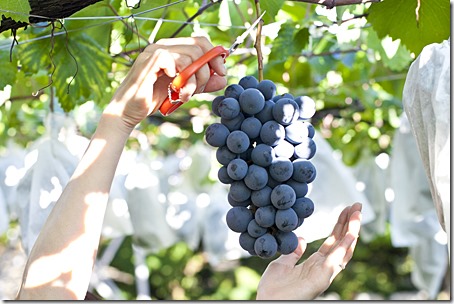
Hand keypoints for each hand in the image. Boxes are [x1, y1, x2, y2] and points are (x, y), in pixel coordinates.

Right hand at [106, 37, 226, 132]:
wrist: (129, 111)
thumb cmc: (153, 98)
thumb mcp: (185, 90)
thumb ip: (202, 84)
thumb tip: (223, 79)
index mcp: (173, 49)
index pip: (200, 41)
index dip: (215, 55)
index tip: (222, 72)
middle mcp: (164, 46)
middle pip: (198, 46)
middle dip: (206, 71)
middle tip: (199, 89)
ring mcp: (154, 51)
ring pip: (188, 56)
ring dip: (193, 81)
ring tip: (184, 96)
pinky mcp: (148, 61)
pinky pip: (172, 61)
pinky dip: (179, 78)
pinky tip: (173, 89)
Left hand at [256, 202, 361, 299]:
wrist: (268, 302)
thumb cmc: (274, 290)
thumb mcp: (282, 264)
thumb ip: (293, 253)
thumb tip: (302, 239)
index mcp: (315, 265)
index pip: (332, 242)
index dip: (339, 226)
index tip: (345, 211)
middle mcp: (324, 268)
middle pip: (342, 242)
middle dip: (349, 223)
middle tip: (356, 205)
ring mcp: (325, 273)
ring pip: (345, 249)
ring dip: (352, 230)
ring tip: (357, 212)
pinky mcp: (323, 277)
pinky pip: (338, 259)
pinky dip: (346, 245)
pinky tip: (352, 232)